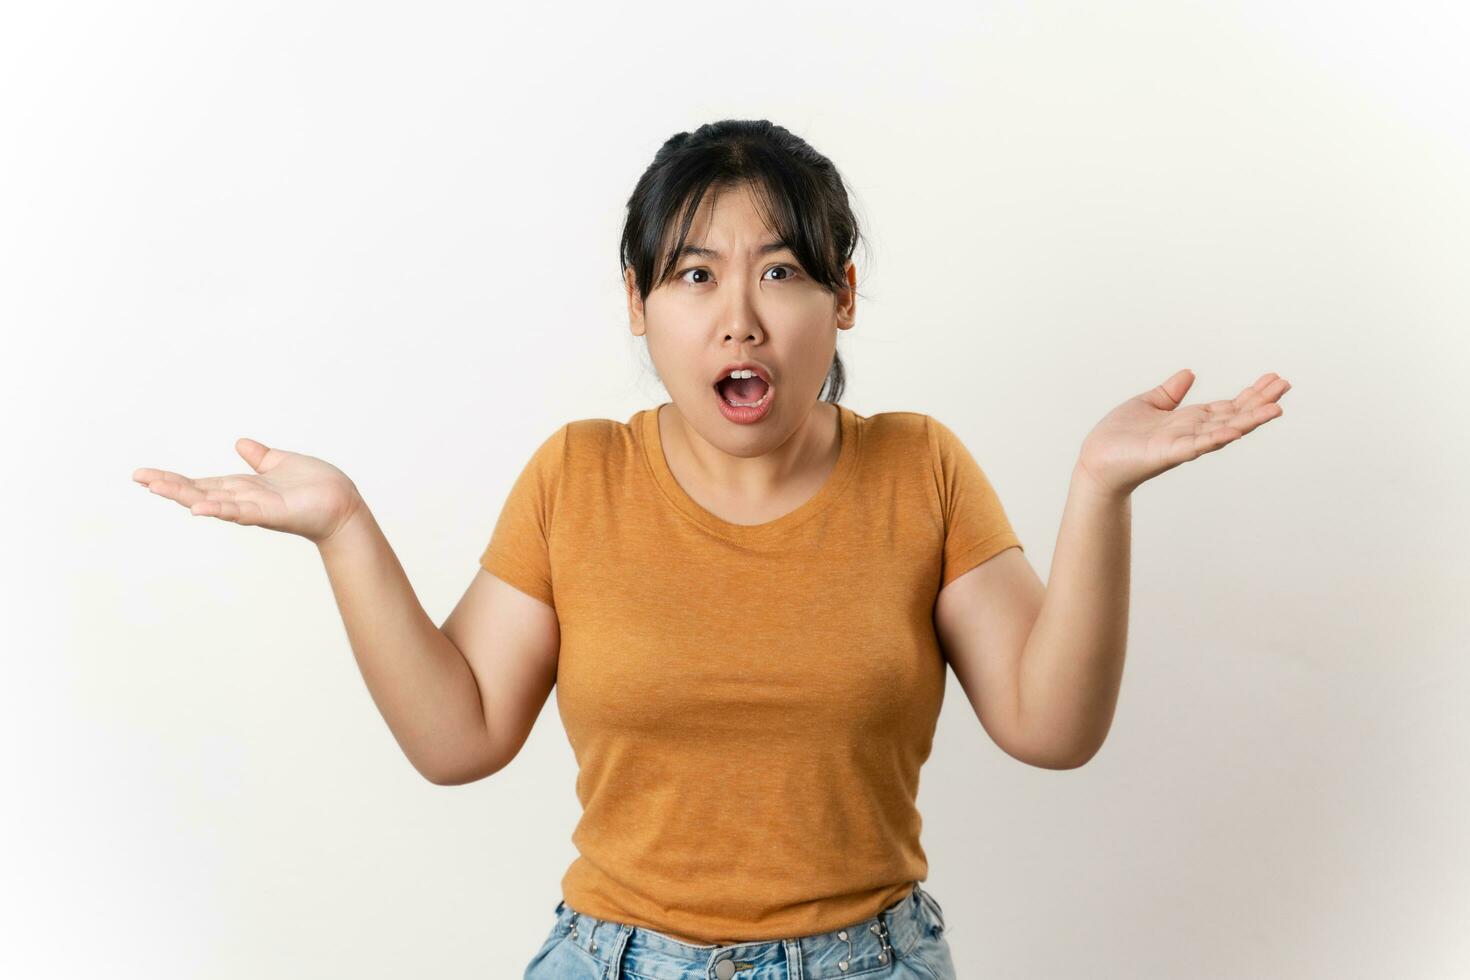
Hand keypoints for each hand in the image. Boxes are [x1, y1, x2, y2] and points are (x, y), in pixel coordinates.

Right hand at [133, 438, 364, 544]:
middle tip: (137, 478)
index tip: (143, 475)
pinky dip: (219, 509)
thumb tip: (241, 443)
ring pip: (212, 501)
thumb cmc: (315, 487)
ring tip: (155, 488)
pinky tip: (197, 508)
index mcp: (242, 487)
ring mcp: (255, 508)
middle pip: (198, 492)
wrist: (342, 503)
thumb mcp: (280, 463)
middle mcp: (243, 499)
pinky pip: (241, 512)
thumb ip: (260, 457)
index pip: (201, 483)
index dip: (173, 479)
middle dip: (168, 486)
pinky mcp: (271, 513)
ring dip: (184, 496)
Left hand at [1076, 369, 1290, 496]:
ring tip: (1276, 409)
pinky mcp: (1167, 454)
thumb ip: (1170, 392)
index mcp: (1190, 420)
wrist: (1096, 460)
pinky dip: (1215, 438)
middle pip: (1234, 415)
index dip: (1251, 393)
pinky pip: (1196, 446)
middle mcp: (1193, 433)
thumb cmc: (1119, 436)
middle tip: (1287, 386)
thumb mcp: (1148, 404)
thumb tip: (1189, 373)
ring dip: (1249, 421)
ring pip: (1223, 431)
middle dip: (1260, 402)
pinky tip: (1235, 430)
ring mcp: (1183, 444)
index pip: (1228, 405)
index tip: (1274, 378)